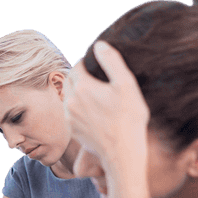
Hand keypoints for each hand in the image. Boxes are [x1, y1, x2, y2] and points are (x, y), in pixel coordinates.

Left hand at [64, 42, 151, 197]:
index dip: (89, 62)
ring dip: (78, 91)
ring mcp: (69, 117)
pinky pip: (71, 112)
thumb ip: (112, 61)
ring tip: (95, 92)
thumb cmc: (128, 118)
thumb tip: (99, 45)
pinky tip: (93, 110)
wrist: (122, 152)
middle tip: (96, 76)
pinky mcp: (72, 130)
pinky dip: (78, 106)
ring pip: (69, 96)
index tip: (98, 64)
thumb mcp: (126, 84)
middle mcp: (70, 101)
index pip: (79, 65)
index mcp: (82, 87)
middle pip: (71, 80)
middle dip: (81, 75)